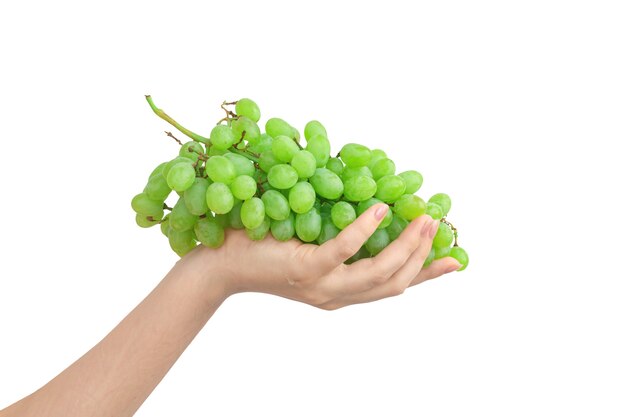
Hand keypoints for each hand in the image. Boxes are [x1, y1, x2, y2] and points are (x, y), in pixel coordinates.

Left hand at [184, 204, 461, 308]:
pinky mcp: (306, 268)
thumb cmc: (262, 248)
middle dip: (421, 256)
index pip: (392, 288)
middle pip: (394, 283)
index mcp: (340, 293)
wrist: (218, 264)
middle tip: (437, 225)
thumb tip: (367, 208)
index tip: (454, 260)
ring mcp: (322, 286)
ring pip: (378, 273)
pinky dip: (366, 230)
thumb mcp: (309, 249)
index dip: (426, 275)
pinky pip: (344, 250)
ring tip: (421, 218)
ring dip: (405, 246)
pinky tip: (380, 209)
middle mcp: (336, 296)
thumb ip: (338, 242)